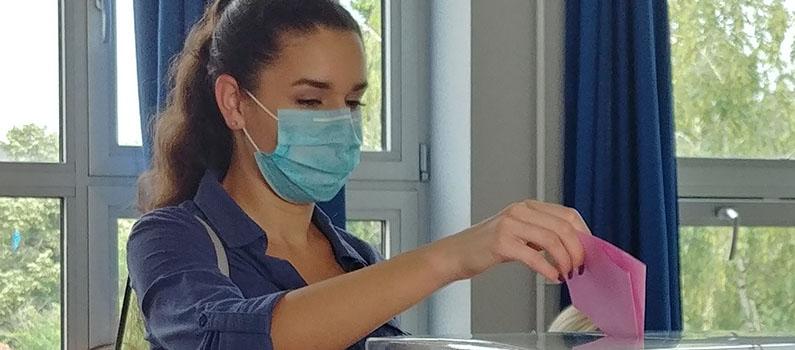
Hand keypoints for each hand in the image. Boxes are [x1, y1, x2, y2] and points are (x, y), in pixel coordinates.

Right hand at [431, 200, 590, 282]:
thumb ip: (543, 235)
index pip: (568, 214)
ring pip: (552, 239)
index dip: (584, 234)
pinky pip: (533, 256)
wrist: (458, 253)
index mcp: (528, 206)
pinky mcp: (501, 242)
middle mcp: (520, 210)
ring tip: (566, 273)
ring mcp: (510, 224)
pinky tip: (552, 277)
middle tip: (579, 267)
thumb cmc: (489, 246)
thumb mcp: (520, 233)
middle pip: (563, 227)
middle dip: (577, 250)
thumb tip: (575, 249)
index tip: (589, 253)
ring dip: (565, 261)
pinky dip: (547, 269)